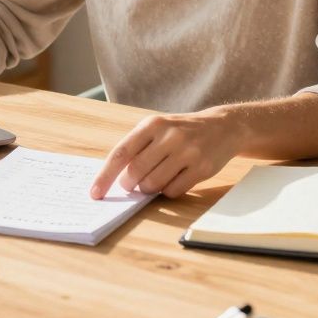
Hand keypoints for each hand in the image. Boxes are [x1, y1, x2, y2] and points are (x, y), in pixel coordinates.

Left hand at [90, 109, 244, 198]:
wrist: (223, 126)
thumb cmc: (181, 130)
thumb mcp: (158, 128)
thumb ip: (137, 148)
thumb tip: (115, 179)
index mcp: (152, 124)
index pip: (121, 153)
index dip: (105, 176)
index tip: (95, 193)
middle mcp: (169, 136)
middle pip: (135, 172)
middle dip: (129, 185)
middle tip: (133, 185)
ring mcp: (187, 152)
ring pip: (153, 184)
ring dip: (149, 189)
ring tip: (155, 179)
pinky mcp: (202, 168)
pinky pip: (173, 191)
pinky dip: (168, 192)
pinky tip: (174, 179)